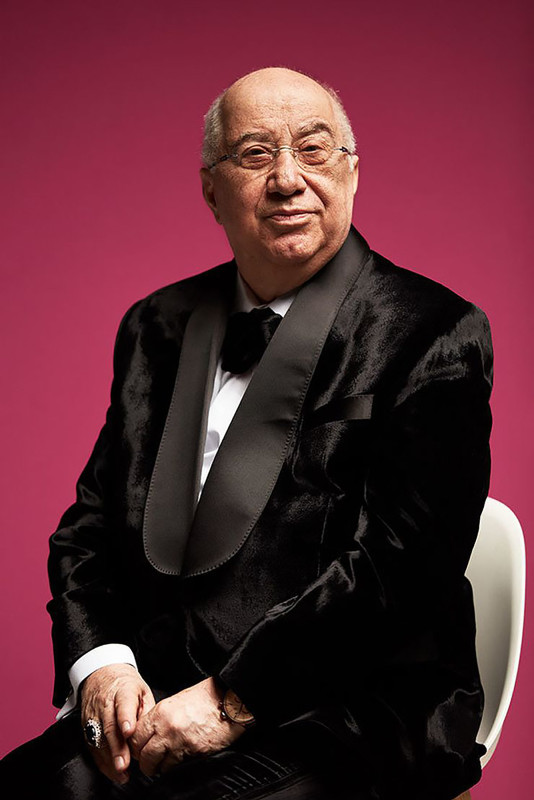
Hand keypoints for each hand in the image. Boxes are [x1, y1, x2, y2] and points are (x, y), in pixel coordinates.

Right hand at [80, 663, 154, 784]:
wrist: (102, 675)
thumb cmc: (126, 686)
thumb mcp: (142, 691)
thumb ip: (146, 711)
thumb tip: (150, 733)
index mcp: (123, 690)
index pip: (124, 703)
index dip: (125, 718)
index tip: (128, 731)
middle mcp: (105, 702)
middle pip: (109, 726)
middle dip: (116, 747)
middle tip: (124, 764)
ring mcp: (93, 714)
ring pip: (99, 739)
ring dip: (109, 758)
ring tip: (120, 772)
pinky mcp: (86, 726)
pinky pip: (92, 746)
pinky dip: (102, 760)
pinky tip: (112, 770)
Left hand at [129, 677, 245, 776]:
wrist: (227, 700)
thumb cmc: (205, 698)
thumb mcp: (175, 702)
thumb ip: (160, 718)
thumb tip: (149, 734)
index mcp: (160, 712)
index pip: (135, 737)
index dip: (136, 747)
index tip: (140, 750)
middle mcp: (166, 727)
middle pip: (143, 755)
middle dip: (145, 762)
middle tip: (150, 762)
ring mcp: (179, 741)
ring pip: (158, 765)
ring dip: (160, 767)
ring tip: (164, 764)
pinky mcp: (193, 751)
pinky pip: (177, 766)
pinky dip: (176, 766)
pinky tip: (180, 759)